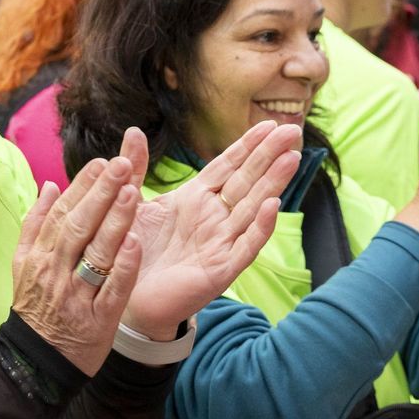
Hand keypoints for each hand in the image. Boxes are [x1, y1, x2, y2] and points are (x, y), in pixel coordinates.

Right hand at [11, 156, 144, 374]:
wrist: (35, 362)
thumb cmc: (36, 306)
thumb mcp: (23, 264)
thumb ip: (35, 224)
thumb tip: (50, 186)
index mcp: (39, 256)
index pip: (62, 213)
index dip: (82, 186)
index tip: (102, 162)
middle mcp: (55, 272)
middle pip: (78, 227)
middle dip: (100, 193)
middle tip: (121, 164)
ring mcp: (76, 296)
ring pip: (96, 254)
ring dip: (114, 222)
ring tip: (132, 191)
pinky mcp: (97, 320)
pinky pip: (112, 290)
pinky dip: (123, 267)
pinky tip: (135, 242)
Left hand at [121, 121, 302, 339]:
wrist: (123, 295)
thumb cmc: (132, 249)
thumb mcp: (132, 203)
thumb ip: (136, 168)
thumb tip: (134, 130)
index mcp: (195, 199)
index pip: (228, 166)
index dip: (248, 145)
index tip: (269, 124)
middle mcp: (213, 218)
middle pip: (247, 181)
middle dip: (269, 156)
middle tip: (294, 130)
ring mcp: (220, 243)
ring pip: (253, 208)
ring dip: (273, 184)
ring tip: (291, 158)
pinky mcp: (220, 270)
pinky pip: (245, 246)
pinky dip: (260, 227)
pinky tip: (274, 206)